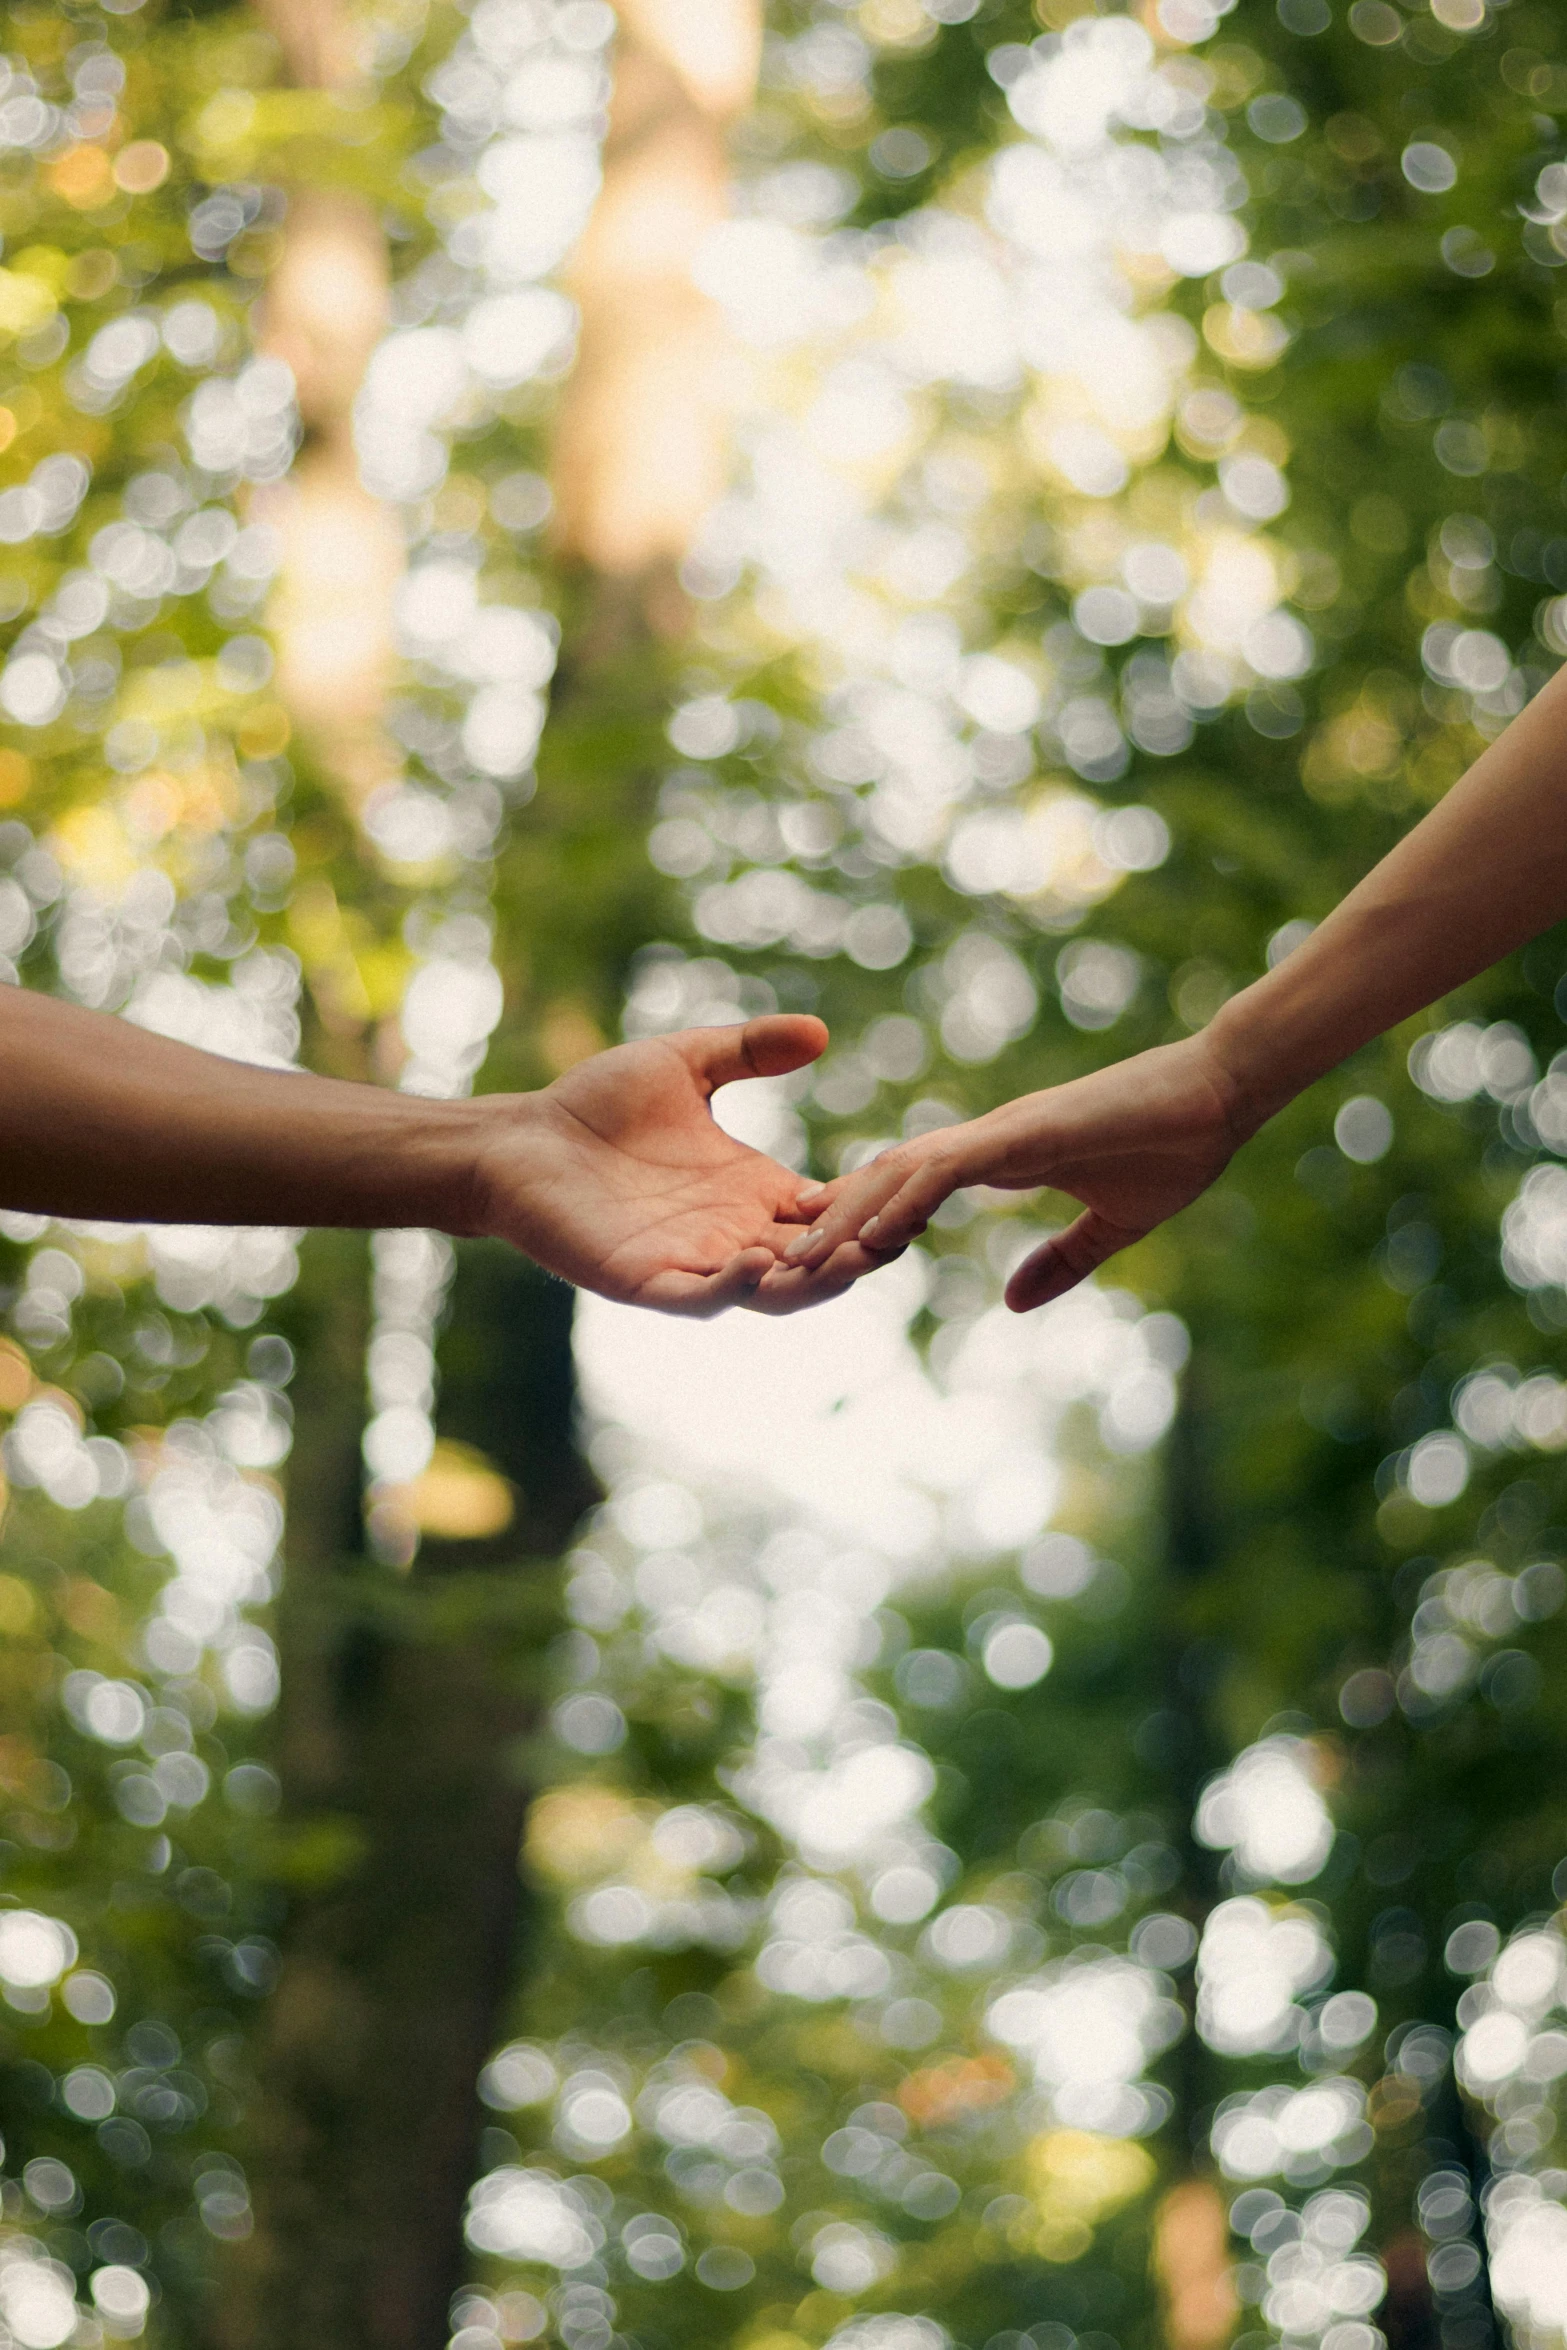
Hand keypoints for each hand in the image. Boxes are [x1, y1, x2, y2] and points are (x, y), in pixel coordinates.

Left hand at [470, 1016, 880, 1316]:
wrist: (519, 1140)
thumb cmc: (594, 1104)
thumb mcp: (686, 1064)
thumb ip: (750, 1050)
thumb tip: (820, 1031)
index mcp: (751, 1191)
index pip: (829, 1213)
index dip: (871, 1207)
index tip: (916, 1189)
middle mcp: (733, 1234)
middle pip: (817, 1261)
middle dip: (860, 1254)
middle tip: (902, 1234)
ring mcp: (693, 1263)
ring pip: (773, 1292)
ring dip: (814, 1283)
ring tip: (850, 1258)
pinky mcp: (647, 1281)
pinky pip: (702, 1298)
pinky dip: (733, 1289)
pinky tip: (754, 1260)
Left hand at [781, 1034, 1244, 1310]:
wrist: (1222, 1093)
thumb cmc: (1175, 1147)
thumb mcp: (1114, 1224)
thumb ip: (1063, 1260)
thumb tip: (1014, 1302)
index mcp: (999, 1158)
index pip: (911, 1188)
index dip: (863, 1220)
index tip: (821, 1257)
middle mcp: (984, 1141)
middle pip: (886, 1180)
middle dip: (831, 1222)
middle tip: (775, 1262)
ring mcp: (1000, 1134)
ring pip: (901, 1173)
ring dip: (848, 1216)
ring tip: (797, 1256)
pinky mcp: (1024, 1136)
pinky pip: (948, 1170)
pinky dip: (907, 1200)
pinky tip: (872, 1236)